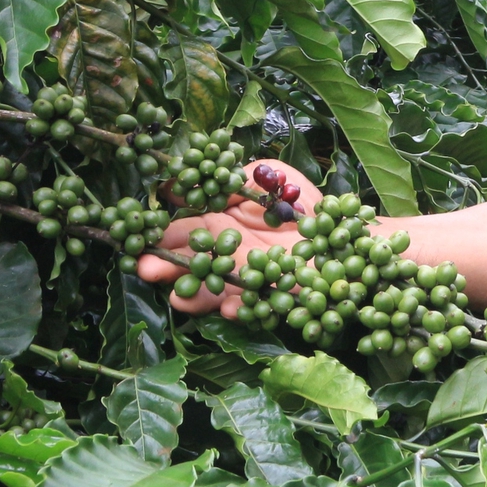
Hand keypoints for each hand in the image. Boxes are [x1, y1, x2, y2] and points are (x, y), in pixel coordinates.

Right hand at [134, 159, 322, 314]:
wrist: (343, 231)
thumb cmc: (303, 201)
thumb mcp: (270, 176)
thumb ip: (234, 178)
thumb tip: (184, 183)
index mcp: (224, 224)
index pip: (190, 231)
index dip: (167, 236)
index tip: (143, 239)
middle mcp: (230, 254)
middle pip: (195, 264)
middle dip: (170, 267)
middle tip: (146, 268)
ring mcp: (248, 280)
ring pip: (215, 291)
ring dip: (195, 295)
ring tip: (177, 296)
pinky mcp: (271, 299)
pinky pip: (253, 308)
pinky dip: (241, 309)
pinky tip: (229, 308)